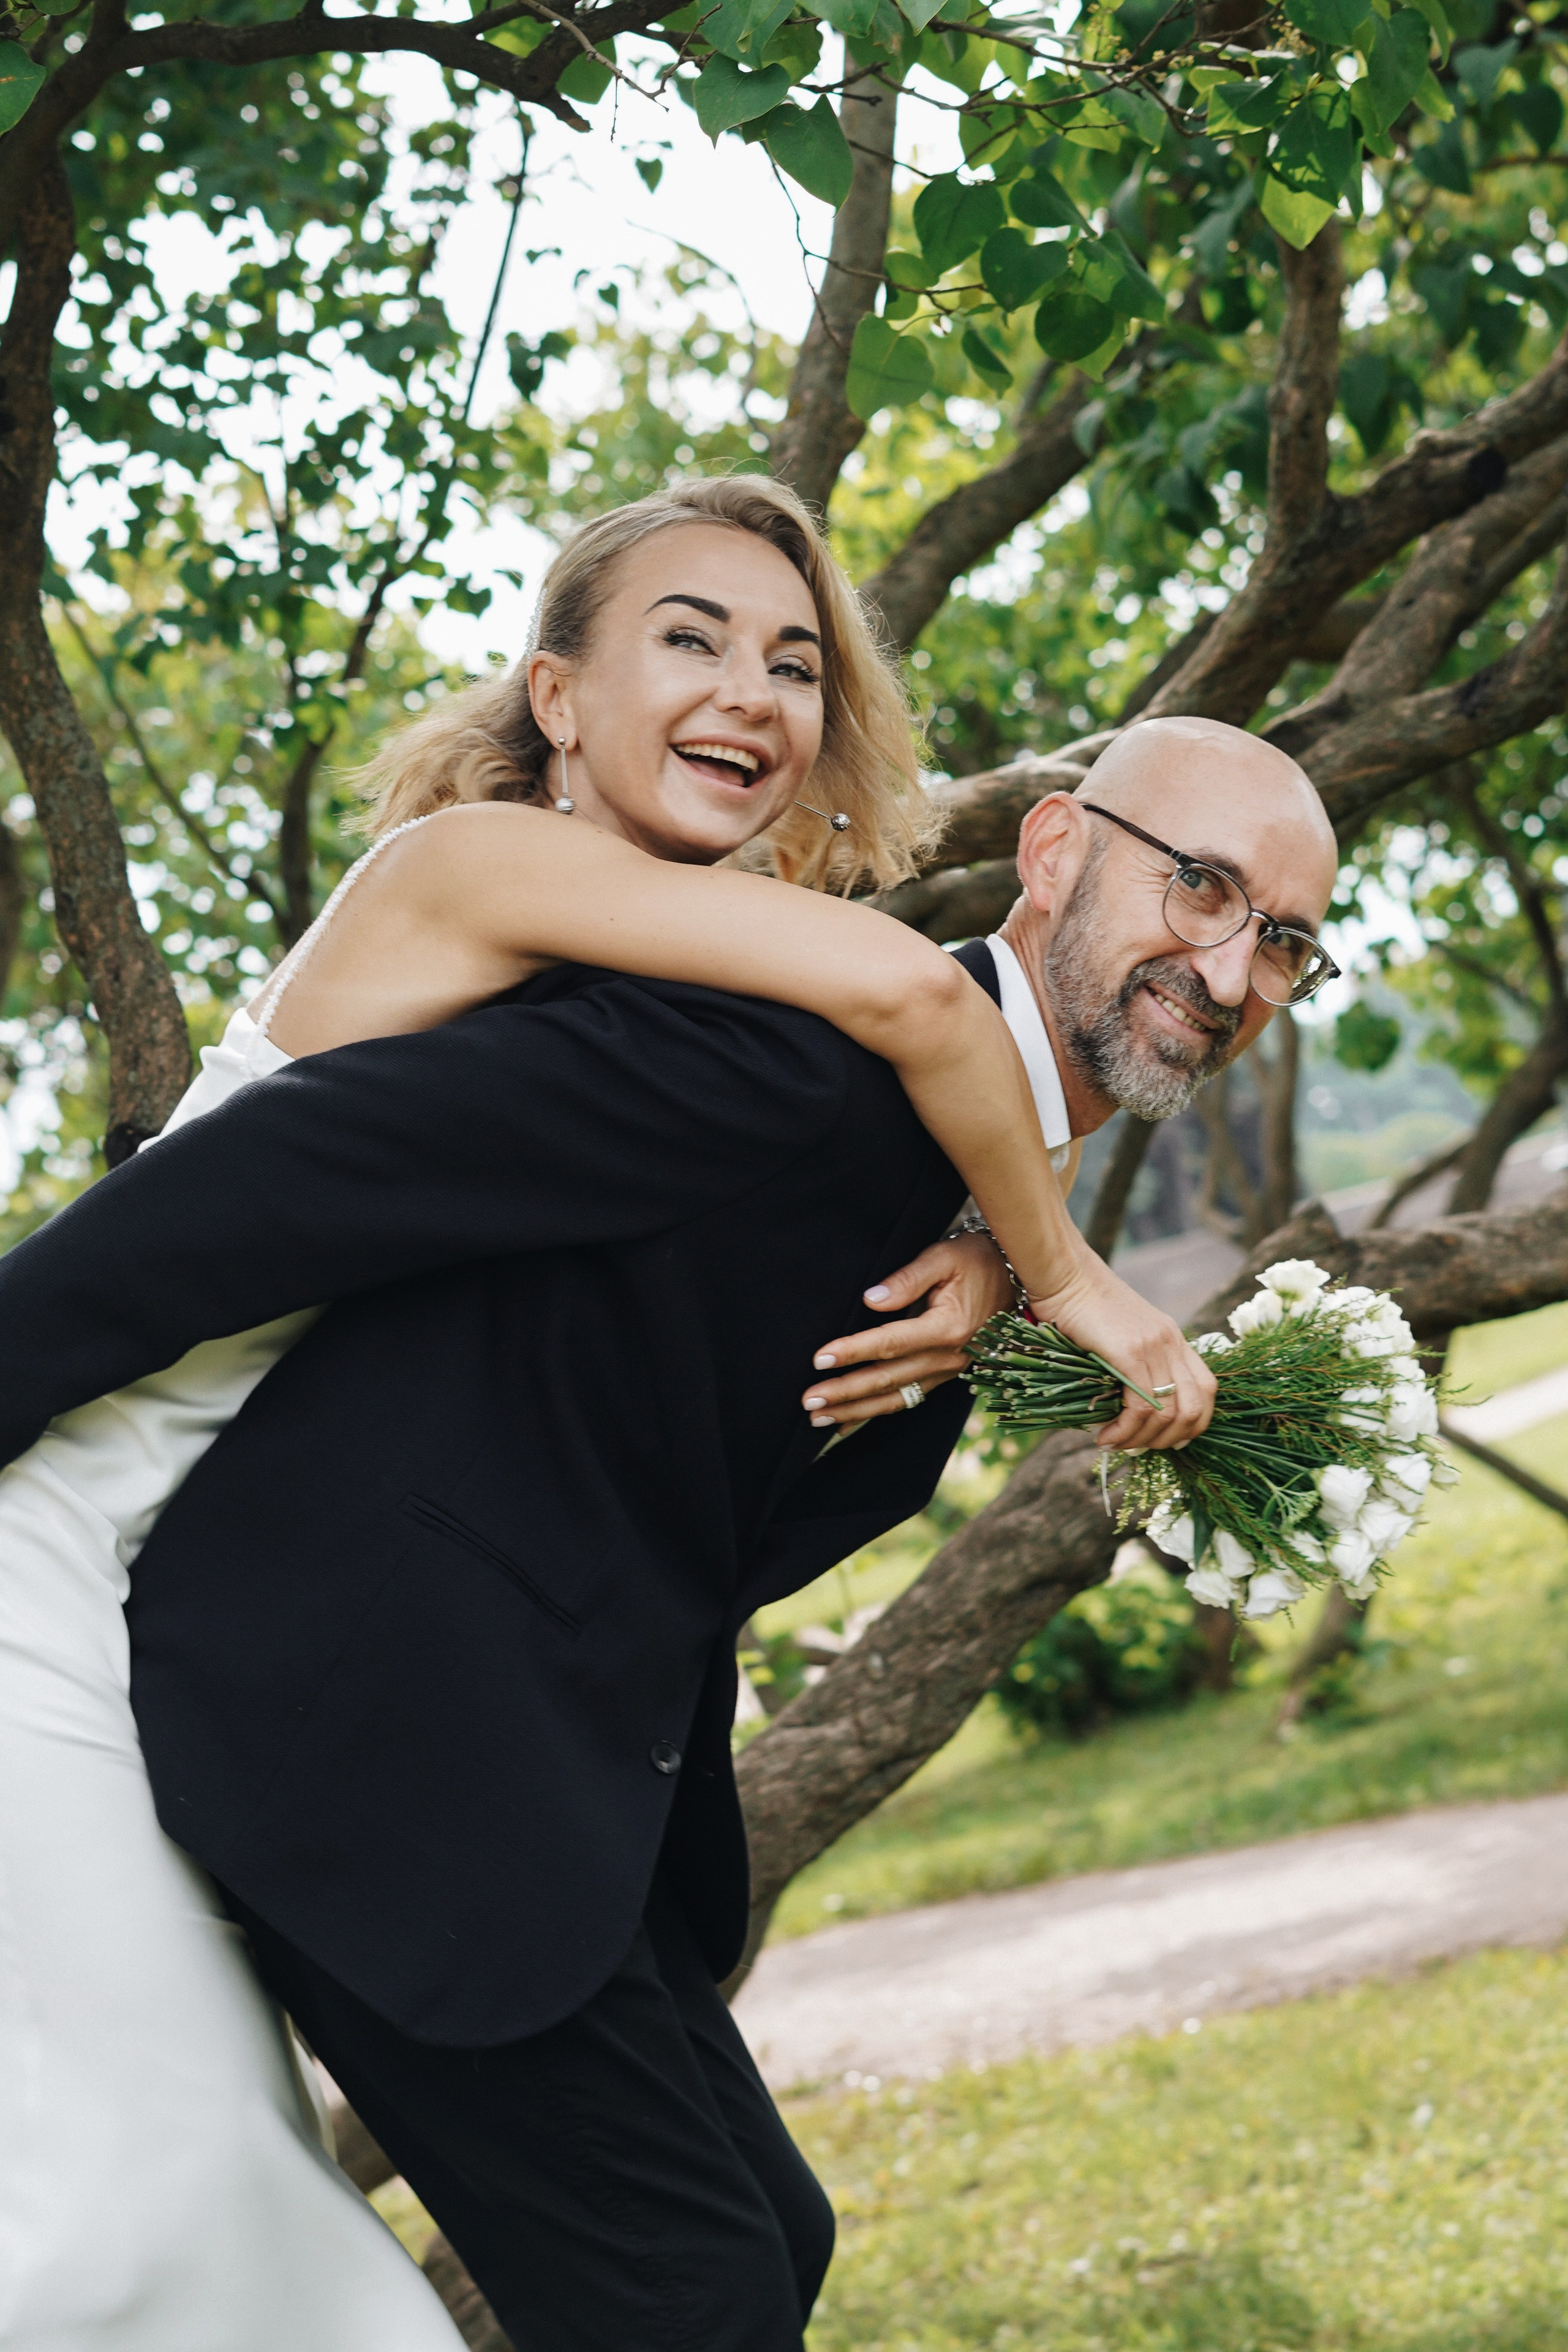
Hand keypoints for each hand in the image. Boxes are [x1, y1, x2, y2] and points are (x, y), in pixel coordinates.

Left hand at [800, 1231, 1013, 1430]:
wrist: (1019, 1278)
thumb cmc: (978, 1261)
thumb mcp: (944, 1257)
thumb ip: (907, 1279)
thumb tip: (871, 1300)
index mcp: (947, 1327)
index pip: (890, 1343)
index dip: (853, 1352)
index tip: (820, 1359)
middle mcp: (949, 1356)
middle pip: (888, 1379)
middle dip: (846, 1393)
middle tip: (808, 1402)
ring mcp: (949, 1370)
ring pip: (897, 1397)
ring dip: (856, 1411)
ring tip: (819, 1419)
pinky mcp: (947, 1375)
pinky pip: (909, 1398)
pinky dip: (877, 1412)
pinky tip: (849, 1422)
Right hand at [1032, 1249, 1215, 1451]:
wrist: (1065, 1275)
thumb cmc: (1082, 1308)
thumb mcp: (1120, 1337)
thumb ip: (1132, 1367)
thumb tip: (1125, 1414)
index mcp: (1174, 1339)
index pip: (1207, 1391)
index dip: (1193, 1424)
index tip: (1162, 1439)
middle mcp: (1172, 1343)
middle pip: (1195, 1409)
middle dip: (1167, 1441)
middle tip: (1135, 1447)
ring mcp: (1154, 1347)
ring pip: (1168, 1413)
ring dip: (1142, 1440)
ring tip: (1114, 1443)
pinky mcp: (1130, 1352)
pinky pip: (1141, 1405)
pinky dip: (1125, 1430)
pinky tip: (1105, 1434)